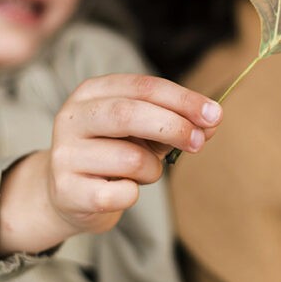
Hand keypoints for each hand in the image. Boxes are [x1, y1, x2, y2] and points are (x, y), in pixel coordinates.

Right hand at [0, 74, 220, 254]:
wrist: (68, 195)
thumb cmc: (114, 155)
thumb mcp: (145, 132)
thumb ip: (178, 123)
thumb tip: (212, 122)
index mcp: (92, 92)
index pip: (142, 86)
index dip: (182, 99)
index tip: (215, 114)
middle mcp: (72, 117)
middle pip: (128, 113)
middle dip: (172, 126)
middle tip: (198, 142)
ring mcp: (65, 154)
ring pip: (129, 158)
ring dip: (152, 170)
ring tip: (145, 174)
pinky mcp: (67, 191)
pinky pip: (119, 193)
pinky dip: (133, 194)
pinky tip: (122, 191)